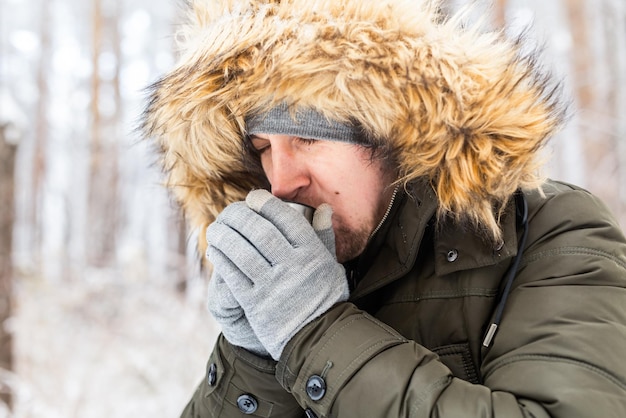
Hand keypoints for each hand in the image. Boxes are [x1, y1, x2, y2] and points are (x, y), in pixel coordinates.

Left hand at [206, 189, 348, 359]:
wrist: (317, 337)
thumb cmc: (324, 297)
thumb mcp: (331, 265)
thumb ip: (324, 237)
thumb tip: (324, 208)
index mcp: (312, 253)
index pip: (286, 219)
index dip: (266, 204)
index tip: (253, 198)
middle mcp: (293, 266)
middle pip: (260, 231)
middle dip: (239, 216)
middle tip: (229, 211)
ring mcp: (273, 285)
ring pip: (242, 252)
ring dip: (224, 236)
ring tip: (215, 228)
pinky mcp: (256, 303)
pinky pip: (233, 275)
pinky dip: (222, 260)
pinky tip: (215, 250)